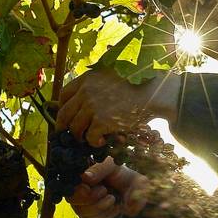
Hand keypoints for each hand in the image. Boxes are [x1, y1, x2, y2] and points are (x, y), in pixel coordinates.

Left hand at [56, 68, 179, 146]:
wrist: (154, 92)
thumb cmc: (138, 84)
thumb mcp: (112, 75)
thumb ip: (96, 83)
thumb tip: (86, 95)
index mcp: (87, 79)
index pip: (64, 95)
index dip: (63, 108)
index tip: (67, 116)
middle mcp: (85, 92)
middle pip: (64, 114)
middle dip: (64, 127)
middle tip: (70, 135)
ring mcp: (92, 107)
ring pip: (74, 128)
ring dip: (80, 137)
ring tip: (89, 139)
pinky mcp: (101, 121)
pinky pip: (89, 137)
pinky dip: (93, 142)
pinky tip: (101, 141)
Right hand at [67, 156, 149, 217]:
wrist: (134, 190)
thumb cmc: (121, 174)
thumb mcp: (112, 166)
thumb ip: (100, 169)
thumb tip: (86, 177)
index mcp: (80, 174)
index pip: (69, 182)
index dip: (77, 188)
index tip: (88, 188)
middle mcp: (76, 189)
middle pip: (71, 198)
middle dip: (90, 198)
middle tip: (105, 190)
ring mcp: (80, 203)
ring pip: (80, 211)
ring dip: (99, 206)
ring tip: (112, 198)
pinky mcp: (88, 215)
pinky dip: (104, 214)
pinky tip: (114, 207)